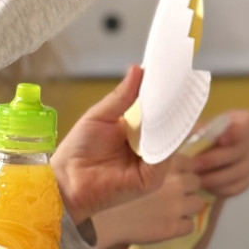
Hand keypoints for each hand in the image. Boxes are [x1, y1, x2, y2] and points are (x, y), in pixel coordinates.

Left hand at [52, 65, 169, 222]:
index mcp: (137, 131)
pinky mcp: (152, 178)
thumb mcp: (101, 115)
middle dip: (174, 105)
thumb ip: (123, 95)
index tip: (173, 74)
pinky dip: (167, 141)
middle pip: (167, 125)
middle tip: (181, 81)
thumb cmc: (79, 149)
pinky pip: (164, 157)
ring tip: (179, 97)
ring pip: (170, 139)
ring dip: (173, 120)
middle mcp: (147, 146)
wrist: (66, 180)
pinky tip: (166, 124)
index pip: (157, 112)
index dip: (165, 95)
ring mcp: (152, 163)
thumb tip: (138, 68)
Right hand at [94, 163, 207, 248]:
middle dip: (185, 185)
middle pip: (196, 181)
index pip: (190, 163)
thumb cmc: (107, 184)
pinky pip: (189, 226)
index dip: (181, 169)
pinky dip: (180, 224)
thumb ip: (153, 153)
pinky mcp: (173, 228)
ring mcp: (178, 206)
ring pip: (198, 203)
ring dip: (186, 204)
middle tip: (168, 192)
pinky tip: (164, 222)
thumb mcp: (131, 159)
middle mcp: (178, 182)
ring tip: (168, 207)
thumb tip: (167, 146)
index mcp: (169, 162)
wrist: (97, 216)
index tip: (171, 175)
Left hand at [190, 110, 248, 198]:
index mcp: (245, 120)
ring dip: (214, 177)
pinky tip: (203, 186)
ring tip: (194, 178)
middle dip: (215, 159)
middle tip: (194, 164)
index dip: (237, 132)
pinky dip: (217, 188)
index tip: (220, 140)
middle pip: (240, 151)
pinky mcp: (247, 181)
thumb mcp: (198, 127)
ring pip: (237, 172)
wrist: (204, 154)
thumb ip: (197, 129)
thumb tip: (194, 133)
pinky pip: (235, 187)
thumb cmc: (202, 135)